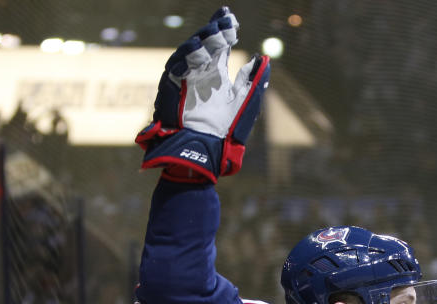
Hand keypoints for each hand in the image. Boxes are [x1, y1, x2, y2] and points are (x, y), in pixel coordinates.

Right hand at [136, 7, 270, 182]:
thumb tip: (264, 59)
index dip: (224, 30)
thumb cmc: (226, 132)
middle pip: (204, 44)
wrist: (207, 152)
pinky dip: (184, 61)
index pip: (219, 46)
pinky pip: (174, 70)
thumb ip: (252, 82)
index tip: (232, 18)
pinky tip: (197, 53)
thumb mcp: (244, 104)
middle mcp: (199, 73)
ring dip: (202, 43)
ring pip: (188, 53)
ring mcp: (185, 79)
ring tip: (216, 37)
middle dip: (214, 32)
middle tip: (226, 24)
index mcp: (216, 75)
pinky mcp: (171, 90)